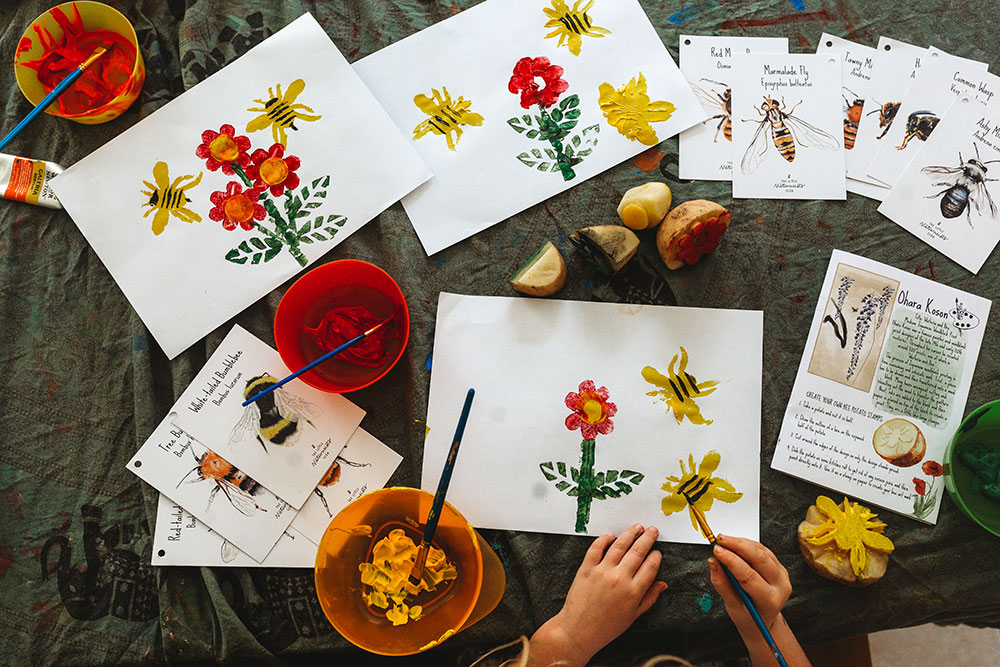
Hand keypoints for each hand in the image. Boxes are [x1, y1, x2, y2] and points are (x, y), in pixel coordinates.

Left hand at [528, 525, 667, 665]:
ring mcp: (602, 571)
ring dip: (630, 534)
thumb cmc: (606, 627)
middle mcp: (619, 578)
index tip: (657, 552)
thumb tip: (662, 585)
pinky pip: (596, 548)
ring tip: (637, 527)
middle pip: (638, 551)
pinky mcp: (586, 568)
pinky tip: (611, 536)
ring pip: (619, 545)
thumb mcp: (633, 616)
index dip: (656, 557)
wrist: (578, 630)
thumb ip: (649, 598)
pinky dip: (604, 539)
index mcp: (633, 592)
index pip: (650, 567)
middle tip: (652, 531)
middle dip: (648, 539)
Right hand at [708, 534, 790, 633]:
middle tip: (719, 540)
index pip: (749, 576)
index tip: (716, 551)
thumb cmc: (748, 615)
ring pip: (761, 551)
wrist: (763, 618)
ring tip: (723, 540)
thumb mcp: (732, 606)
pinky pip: (763, 549)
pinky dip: (747, 544)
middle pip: (759, 558)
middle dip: (737, 545)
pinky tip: (734, 543)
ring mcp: (782, 574)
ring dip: (741, 542)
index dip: (731, 560)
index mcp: (770, 600)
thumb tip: (712, 562)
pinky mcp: (778, 566)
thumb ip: (722, 584)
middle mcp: (781, 585)